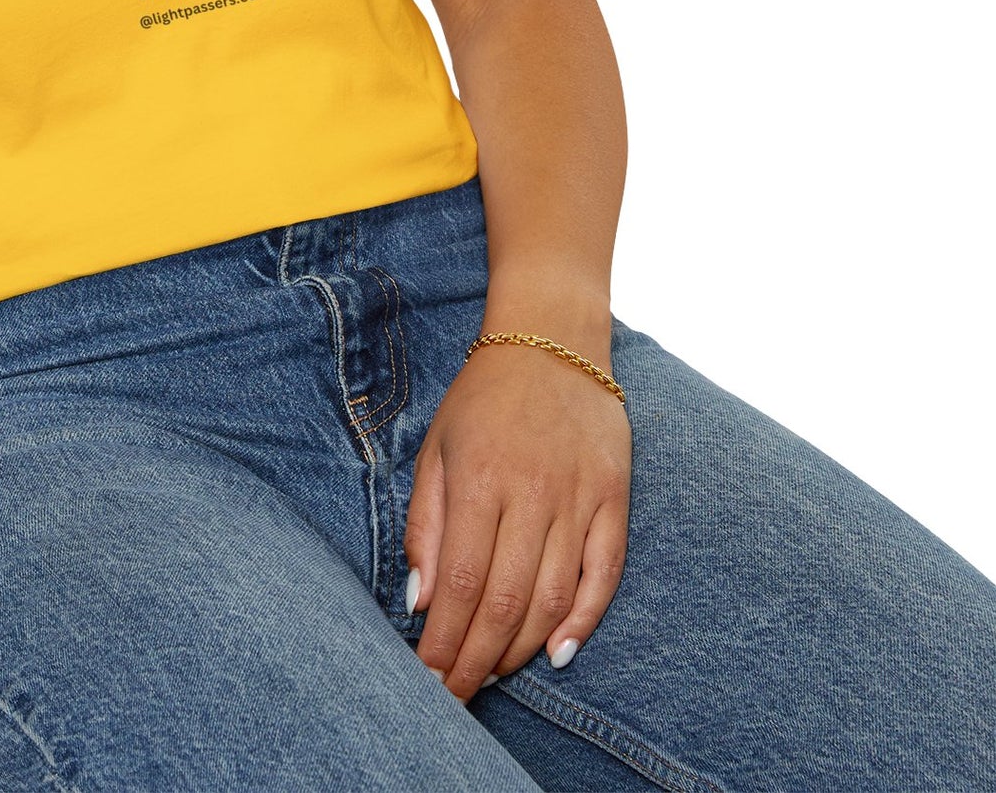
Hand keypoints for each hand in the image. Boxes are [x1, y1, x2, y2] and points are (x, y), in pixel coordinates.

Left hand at [403, 337, 631, 700]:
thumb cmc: (483, 398)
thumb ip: (425, 524)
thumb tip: (420, 600)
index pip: (461, 583)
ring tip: (494, 675)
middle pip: (506, 601)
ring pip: (553, 598)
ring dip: (521, 648)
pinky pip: (604, 574)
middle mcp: (532, 493)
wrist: (551, 340)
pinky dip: (584, 620)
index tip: (429, 677)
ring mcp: (579, 497)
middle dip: (477, 659)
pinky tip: (558, 653)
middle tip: (457, 695)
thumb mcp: (436, 448)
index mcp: (480, 479)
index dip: (445, 640)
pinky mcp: (615, 498)